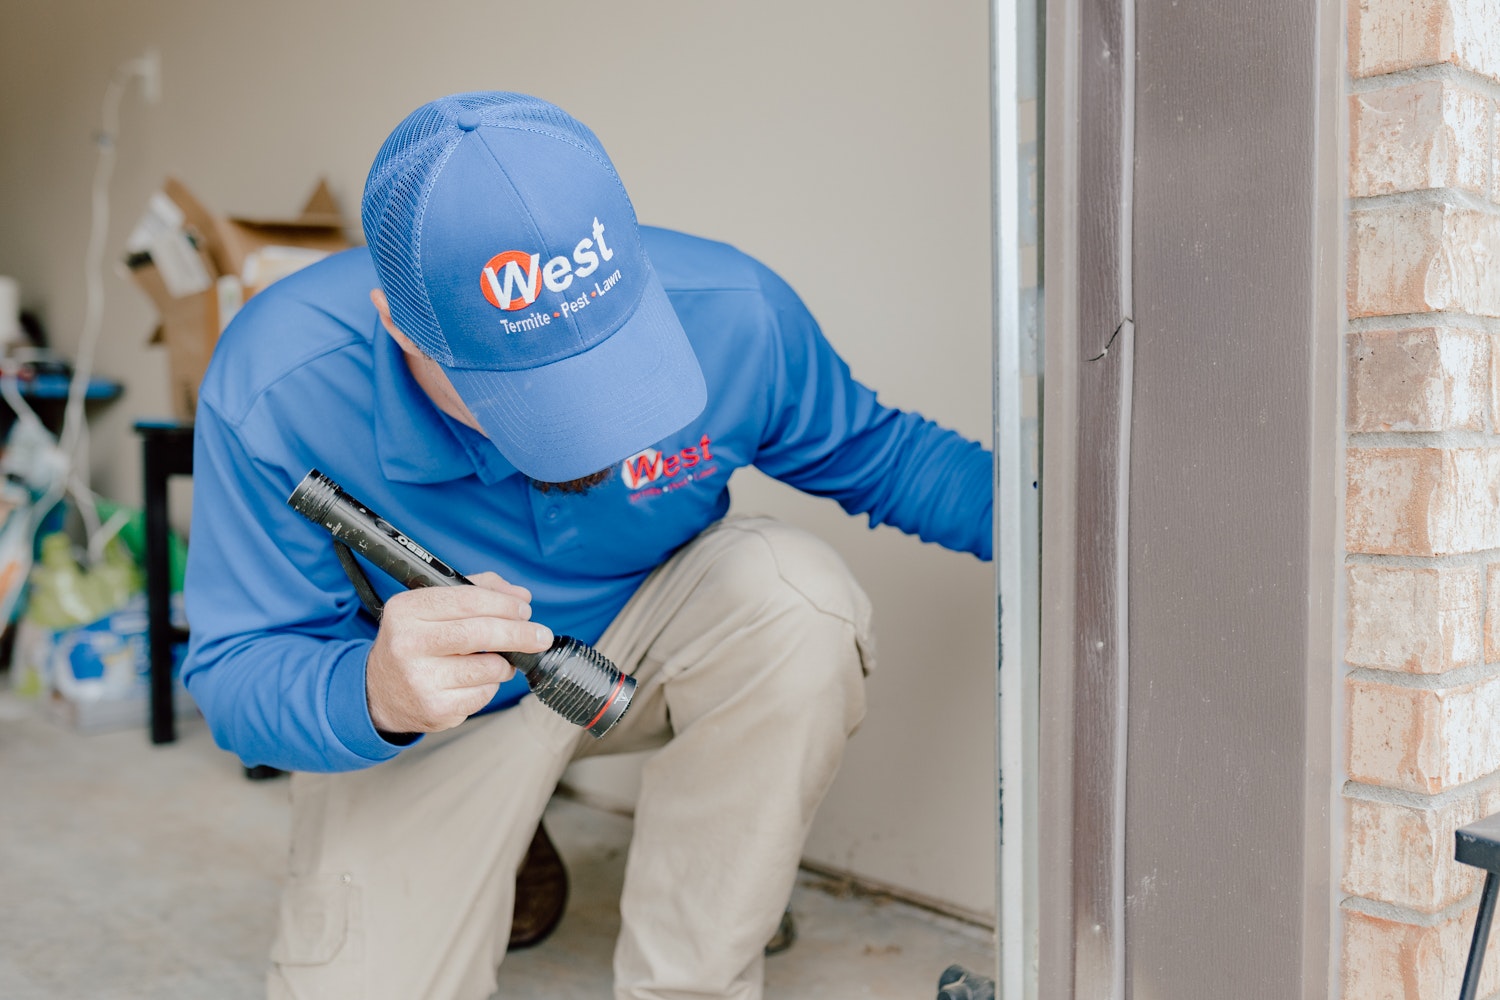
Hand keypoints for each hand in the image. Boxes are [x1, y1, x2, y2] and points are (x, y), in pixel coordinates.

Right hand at [365, 572, 553, 734]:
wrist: (379, 692)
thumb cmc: (416, 642)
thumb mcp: (432, 608)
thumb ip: (477, 591)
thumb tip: (522, 597)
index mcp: (407, 610)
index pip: (469, 600)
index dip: (505, 604)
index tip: (526, 610)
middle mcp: (408, 644)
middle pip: (481, 633)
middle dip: (520, 633)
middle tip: (541, 636)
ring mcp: (420, 680)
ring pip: (489, 667)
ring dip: (504, 663)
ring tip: (496, 661)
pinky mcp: (435, 709)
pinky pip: (484, 694)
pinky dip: (489, 685)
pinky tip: (474, 681)